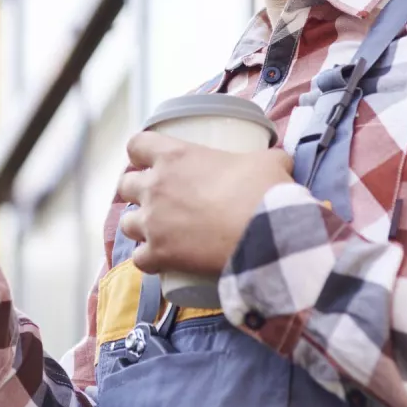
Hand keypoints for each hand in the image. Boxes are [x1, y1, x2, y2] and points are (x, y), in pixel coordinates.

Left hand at [117, 132, 292, 276]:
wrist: (266, 235)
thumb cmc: (264, 191)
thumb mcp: (269, 162)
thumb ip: (267, 158)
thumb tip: (281, 162)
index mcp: (175, 156)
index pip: (137, 144)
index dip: (140, 153)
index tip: (148, 161)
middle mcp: (155, 186)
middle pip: (125, 185)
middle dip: (136, 192)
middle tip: (157, 200)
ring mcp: (152, 222)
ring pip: (126, 223)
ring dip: (139, 227)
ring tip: (158, 232)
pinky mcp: (158, 254)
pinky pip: (139, 259)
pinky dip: (149, 260)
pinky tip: (161, 262)